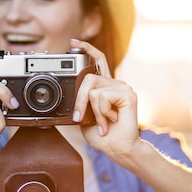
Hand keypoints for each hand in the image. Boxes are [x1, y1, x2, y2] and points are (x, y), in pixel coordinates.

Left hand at [71, 39, 140, 167]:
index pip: (97, 60)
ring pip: (92, 89)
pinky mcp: (128, 94)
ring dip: (93, 111)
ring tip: (103, 123)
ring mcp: (122, 87)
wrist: (119, 148)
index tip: (73, 43)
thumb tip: (63, 102)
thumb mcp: (83, 118)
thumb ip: (78, 104)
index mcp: (105, 86)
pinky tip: (111, 120)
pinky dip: (102, 113)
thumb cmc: (103, 135)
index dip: (86, 49)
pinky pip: (102, 97)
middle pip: (88, 77)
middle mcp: (115, 83)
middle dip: (79, 100)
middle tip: (80, 117)